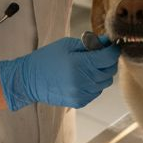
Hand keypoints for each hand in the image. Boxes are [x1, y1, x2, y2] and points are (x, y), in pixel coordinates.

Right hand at [0, 35, 119, 111]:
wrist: (29, 80)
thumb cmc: (47, 59)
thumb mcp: (67, 45)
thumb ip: (90, 43)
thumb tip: (107, 41)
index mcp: (81, 64)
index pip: (109, 57)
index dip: (113, 50)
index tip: (112, 46)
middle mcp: (84, 81)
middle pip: (110, 70)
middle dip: (108, 61)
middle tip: (99, 54)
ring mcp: (83, 93)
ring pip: (105, 82)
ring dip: (101, 73)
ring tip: (88, 67)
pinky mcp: (80, 102)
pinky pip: (96, 91)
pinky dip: (94, 83)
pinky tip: (82, 77)